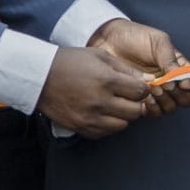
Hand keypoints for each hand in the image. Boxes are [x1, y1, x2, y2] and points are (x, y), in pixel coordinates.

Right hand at [36, 46, 150, 137]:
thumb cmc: (72, 62)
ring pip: (122, 125)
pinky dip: (109, 125)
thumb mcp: (101, 56)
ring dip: (123, 115)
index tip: (137, 86)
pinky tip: (103, 113)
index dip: (142, 89)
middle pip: (135, 111)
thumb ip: (126, 69)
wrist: (41, 76)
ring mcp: (90, 117)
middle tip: (128, 96)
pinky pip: (105, 133)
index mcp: (107, 81)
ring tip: (115, 104)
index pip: (141, 93)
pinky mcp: (80, 127)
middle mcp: (100, 102)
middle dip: (136, 103)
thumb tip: (147, 80)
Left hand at [89, 18, 189, 115]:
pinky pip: (153, 112)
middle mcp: (170, 82)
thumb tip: (180, 78)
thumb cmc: (136, 37)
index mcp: (178, 67)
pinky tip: (144, 99)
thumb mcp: (158, 42)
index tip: (183, 84)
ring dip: (165, 102)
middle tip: (166, 87)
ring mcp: (155, 92)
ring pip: (170, 107)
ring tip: (153, 91)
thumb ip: (170, 59)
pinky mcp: (139, 99)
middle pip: (186, 99)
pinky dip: (152, 109)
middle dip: (179, 96)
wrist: (110, 41)